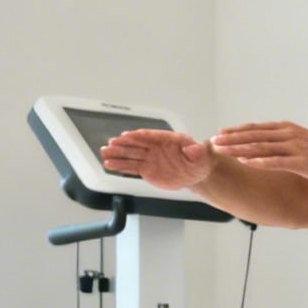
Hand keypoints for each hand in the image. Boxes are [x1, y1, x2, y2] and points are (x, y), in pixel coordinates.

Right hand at [99, 130, 213, 190]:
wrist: (196, 172)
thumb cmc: (200, 160)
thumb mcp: (203, 155)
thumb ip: (199, 151)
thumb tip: (198, 146)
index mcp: (167, 140)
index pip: (151, 136)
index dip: (139, 136)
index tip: (127, 136)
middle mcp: (155, 147)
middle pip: (137, 144)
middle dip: (123, 144)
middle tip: (110, 144)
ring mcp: (150, 158)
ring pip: (131, 156)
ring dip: (118, 155)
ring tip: (104, 154)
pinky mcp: (147, 169)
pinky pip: (132, 168)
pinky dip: (121, 167)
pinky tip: (109, 165)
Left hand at [210, 120, 307, 181]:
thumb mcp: (301, 141)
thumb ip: (284, 141)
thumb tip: (269, 145)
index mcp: (287, 129)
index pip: (256, 129)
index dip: (237, 131)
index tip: (220, 133)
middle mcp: (287, 135)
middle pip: (254, 136)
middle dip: (231, 139)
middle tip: (213, 141)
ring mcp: (294, 148)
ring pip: (261, 147)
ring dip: (239, 148)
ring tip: (222, 150)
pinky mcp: (301, 162)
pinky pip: (276, 161)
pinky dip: (259, 161)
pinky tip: (245, 162)